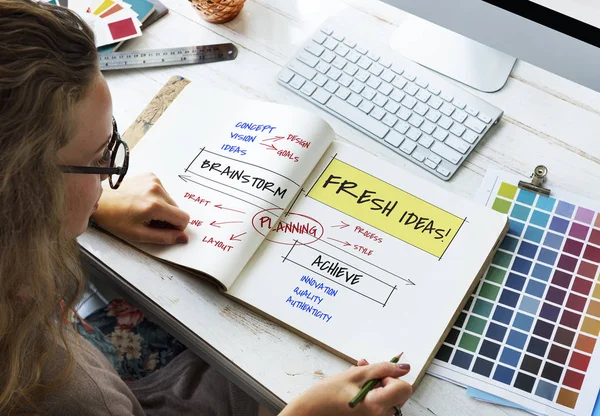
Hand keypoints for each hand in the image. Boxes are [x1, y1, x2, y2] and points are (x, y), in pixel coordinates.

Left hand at [91, 173, 189, 244]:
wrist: (100, 200)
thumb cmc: (114, 218)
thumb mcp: (138, 234)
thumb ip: (164, 237)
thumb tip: (183, 238)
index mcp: (155, 205)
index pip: (183, 218)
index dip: (176, 228)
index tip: (163, 229)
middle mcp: (157, 189)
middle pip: (177, 209)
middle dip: (168, 218)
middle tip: (150, 222)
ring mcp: (154, 180)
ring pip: (171, 201)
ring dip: (162, 208)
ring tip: (144, 211)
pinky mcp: (150, 176)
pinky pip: (163, 191)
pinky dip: (157, 198)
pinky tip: (143, 201)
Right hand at [280, 357, 411, 415]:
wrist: (310, 413)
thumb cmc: (327, 395)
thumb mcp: (354, 375)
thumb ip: (381, 369)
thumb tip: (404, 367)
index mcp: (377, 405)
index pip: (404, 388)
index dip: (392, 377)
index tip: (376, 375)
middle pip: (399, 394)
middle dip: (384, 379)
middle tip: (365, 371)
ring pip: (388, 397)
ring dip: (376, 384)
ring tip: (356, 377)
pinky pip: (380, 404)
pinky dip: (372, 394)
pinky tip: (356, 387)